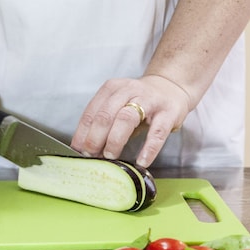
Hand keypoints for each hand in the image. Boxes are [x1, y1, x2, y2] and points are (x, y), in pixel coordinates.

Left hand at [71, 75, 189, 166]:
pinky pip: (157, 132)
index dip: (83, 133)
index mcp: (112, 89)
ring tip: (110, 157)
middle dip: (95, 138)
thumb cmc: (140, 102)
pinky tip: (142, 161)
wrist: (171, 87)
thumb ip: (105, 124)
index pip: (92, 112)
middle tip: (91, 156)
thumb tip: (88, 150)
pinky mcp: (168, 112)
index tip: (78, 150)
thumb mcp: (119, 106)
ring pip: (127, 119)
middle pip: (106, 115)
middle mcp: (128, 90)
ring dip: (115, 140)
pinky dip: (148, 148)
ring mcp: (149, 100)